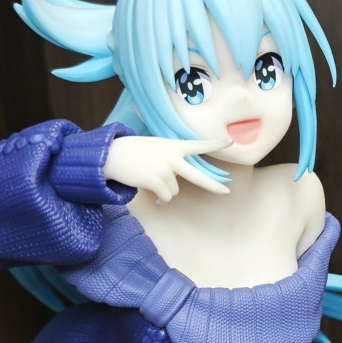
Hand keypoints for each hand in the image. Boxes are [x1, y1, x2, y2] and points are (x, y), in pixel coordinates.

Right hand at [104, 134, 232, 201]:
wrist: (111, 155)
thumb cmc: (133, 152)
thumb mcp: (155, 147)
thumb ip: (170, 159)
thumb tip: (174, 187)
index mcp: (172, 146)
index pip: (197, 145)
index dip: (214, 144)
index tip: (230, 142)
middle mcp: (171, 158)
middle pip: (197, 176)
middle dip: (213, 185)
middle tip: (227, 192)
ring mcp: (164, 170)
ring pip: (174, 191)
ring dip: (165, 190)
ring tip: (151, 180)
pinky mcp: (155, 181)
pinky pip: (165, 198)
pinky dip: (160, 200)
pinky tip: (152, 195)